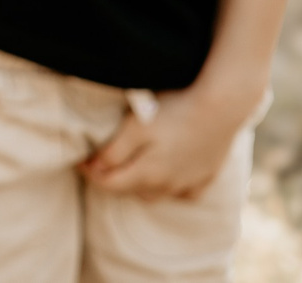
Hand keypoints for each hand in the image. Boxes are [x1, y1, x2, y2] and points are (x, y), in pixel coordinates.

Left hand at [79, 82, 255, 199]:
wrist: (222, 107)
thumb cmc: (174, 112)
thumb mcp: (135, 127)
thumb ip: (113, 152)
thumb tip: (94, 168)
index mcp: (146, 174)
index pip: (109, 184)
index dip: (90, 173)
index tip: (79, 160)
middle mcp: (167, 185)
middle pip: (131, 190)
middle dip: (112, 179)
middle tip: (101, 162)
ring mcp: (189, 183)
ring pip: (156, 194)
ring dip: (139, 184)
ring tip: (130, 166)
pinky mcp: (206, 177)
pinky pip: (183, 192)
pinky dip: (171, 187)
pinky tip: (167, 173)